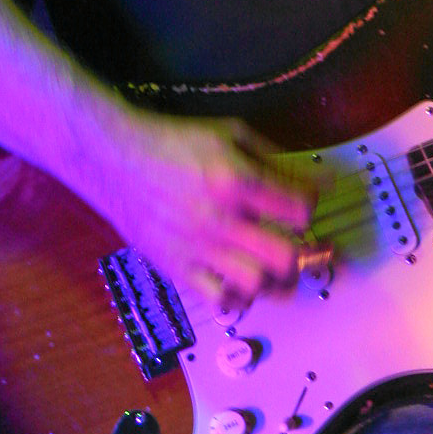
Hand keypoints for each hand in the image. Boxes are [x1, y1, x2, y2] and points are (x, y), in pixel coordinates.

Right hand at [91, 105, 320, 306]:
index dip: (310, 204)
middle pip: (285, 256)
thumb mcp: (228, 133)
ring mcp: (197, 248)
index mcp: (236, 179)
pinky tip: (235, 277)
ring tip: (266, 262)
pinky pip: (218, 300)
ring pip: (256, 284)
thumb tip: (317, 177)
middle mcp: (220, 218)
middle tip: (292, 240)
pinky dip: (235, 295)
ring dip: (270, 276)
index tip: (303, 201)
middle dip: (299, 250)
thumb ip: (274, 156)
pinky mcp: (176, 267)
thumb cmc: (172, 141)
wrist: (115, 157)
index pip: (299, 207)